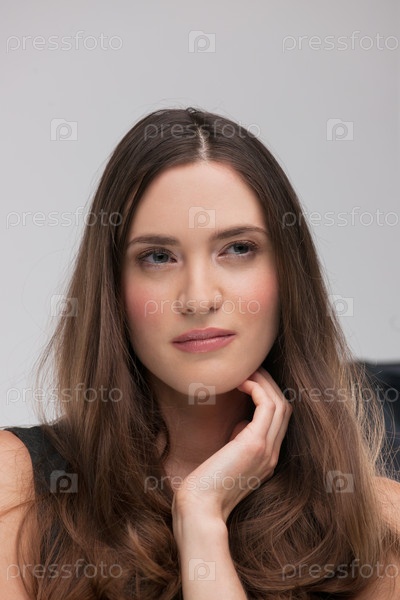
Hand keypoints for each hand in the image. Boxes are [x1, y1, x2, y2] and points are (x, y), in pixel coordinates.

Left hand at [172, 366, 292, 522]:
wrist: (200, 508)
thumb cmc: (205, 486)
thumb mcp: (229, 460)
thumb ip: (239, 442)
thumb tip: (240, 424)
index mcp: (267, 458)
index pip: (280, 419)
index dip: (269, 395)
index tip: (251, 380)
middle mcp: (273, 454)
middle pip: (285, 407)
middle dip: (270, 383)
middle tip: (252, 368)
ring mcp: (268, 450)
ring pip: (280, 403)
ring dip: (264, 381)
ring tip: (246, 370)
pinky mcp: (256, 445)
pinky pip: (267, 406)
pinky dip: (257, 388)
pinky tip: (240, 382)